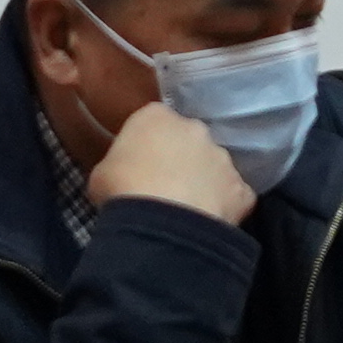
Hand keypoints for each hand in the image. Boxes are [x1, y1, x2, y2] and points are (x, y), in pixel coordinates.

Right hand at [84, 98, 255, 226]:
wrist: (162, 224)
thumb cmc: (122, 191)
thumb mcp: (101, 174)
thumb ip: (117, 165)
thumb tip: (123, 173)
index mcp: (156, 117)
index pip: (153, 121)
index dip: (147, 144)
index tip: (139, 166)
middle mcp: (195, 129)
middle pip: (188, 140)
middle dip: (180, 160)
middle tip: (163, 189)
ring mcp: (223, 158)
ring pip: (214, 167)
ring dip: (203, 183)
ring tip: (185, 211)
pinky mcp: (241, 189)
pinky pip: (233, 196)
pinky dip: (224, 207)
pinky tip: (207, 225)